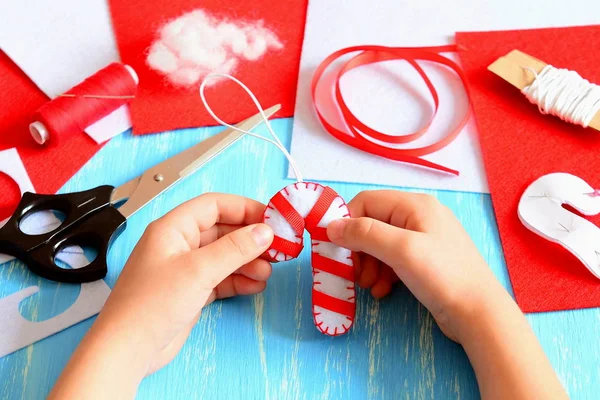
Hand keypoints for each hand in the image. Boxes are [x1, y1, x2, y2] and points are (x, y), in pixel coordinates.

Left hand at [50, 193, 273, 398]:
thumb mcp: (199, 270)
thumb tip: (264, 232)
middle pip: (222, 231)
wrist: (129, 348)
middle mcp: (179, 244)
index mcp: (173, 228)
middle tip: (277, 247)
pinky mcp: (190, 291)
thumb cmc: (152, 303)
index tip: (271, 218)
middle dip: (250, 239)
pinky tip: (255, 286)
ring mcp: (185, 269)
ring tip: (268, 271)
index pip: (214, 206)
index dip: (244, 208)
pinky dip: (239, 280)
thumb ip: (234, 249)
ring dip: (247, 262)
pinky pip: (221, 278)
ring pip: (224, 256)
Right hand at [327, 190, 567, 398]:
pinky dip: (383, 273)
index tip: (336, 250)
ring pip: (380, 244)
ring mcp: (424, 238)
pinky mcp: (426, 260)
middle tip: (356, 275)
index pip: (366, 202)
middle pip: (372, 224)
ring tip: (371, 287)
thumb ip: (364, 234)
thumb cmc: (442, 276)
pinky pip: (393, 259)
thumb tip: (331, 226)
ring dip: (369, 265)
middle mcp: (419, 216)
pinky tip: (384, 291)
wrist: (479, 313)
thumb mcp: (400, 250)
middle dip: (359, 249)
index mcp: (414, 205)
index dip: (347, 223)